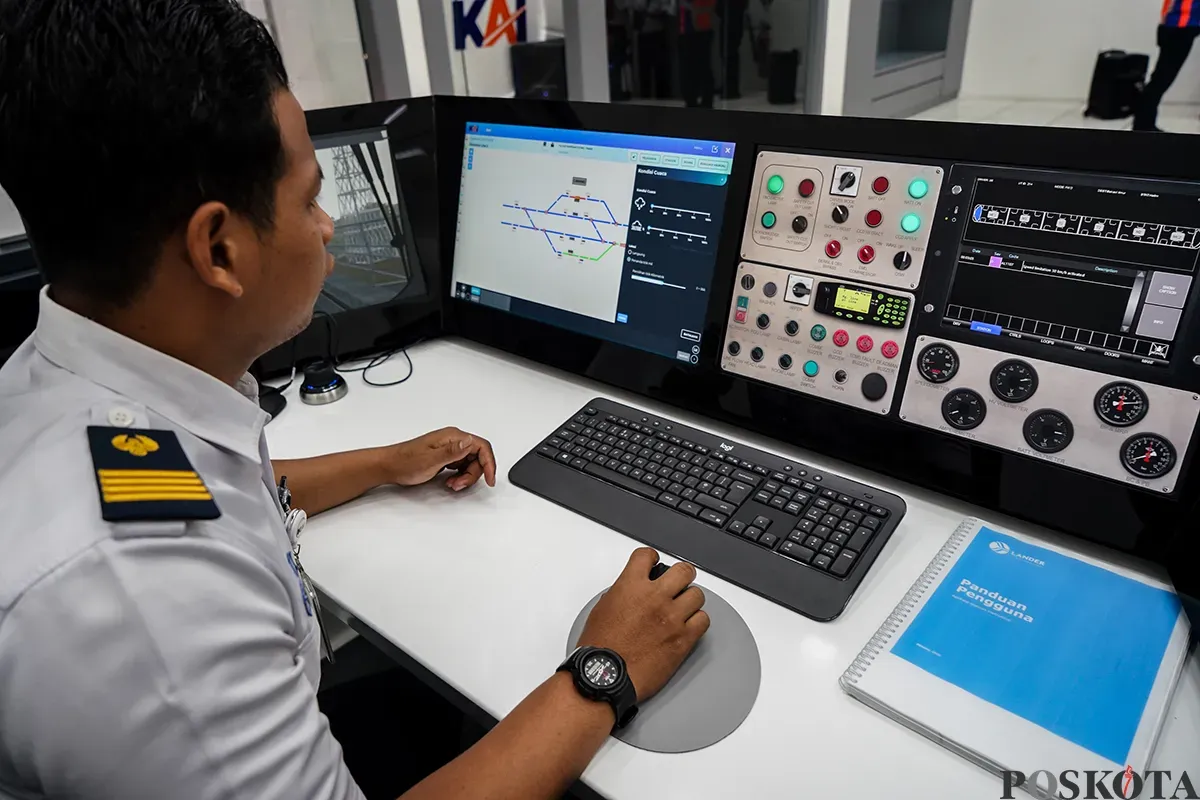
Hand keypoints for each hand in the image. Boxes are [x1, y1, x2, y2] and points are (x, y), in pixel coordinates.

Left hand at [384, 427, 497, 490]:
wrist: (389, 466)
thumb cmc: (405, 462)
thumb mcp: (431, 459)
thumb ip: (452, 451)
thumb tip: (470, 441)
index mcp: (452, 437)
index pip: (482, 446)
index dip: (489, 463)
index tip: (490, 478)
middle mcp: (453, 440)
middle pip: (478, 457)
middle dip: (473, 474)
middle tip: (460, 484)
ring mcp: (449, 448)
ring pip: (471, 463)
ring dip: (466, 477)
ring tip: (452, 484)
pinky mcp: (445, 456)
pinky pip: (461, 466)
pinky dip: (459, 476)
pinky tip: (449, 482)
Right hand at [576, 548, 709, 702]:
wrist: (606, 676)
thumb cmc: (600, 648)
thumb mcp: (602, 610)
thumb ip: (621, 594)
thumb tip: (630, 593)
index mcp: (631, 586)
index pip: (647, 556)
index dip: (651, 558)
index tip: (653, 563)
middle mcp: (655, 597)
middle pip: (684, 571)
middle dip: (681, 576)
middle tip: (677, 583)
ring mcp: (672, 617)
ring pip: (697, 595)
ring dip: (690, 600)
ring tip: (682, 608)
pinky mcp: (683, 639)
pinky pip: (703, 621)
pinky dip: (697, 621)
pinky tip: (688, 625)